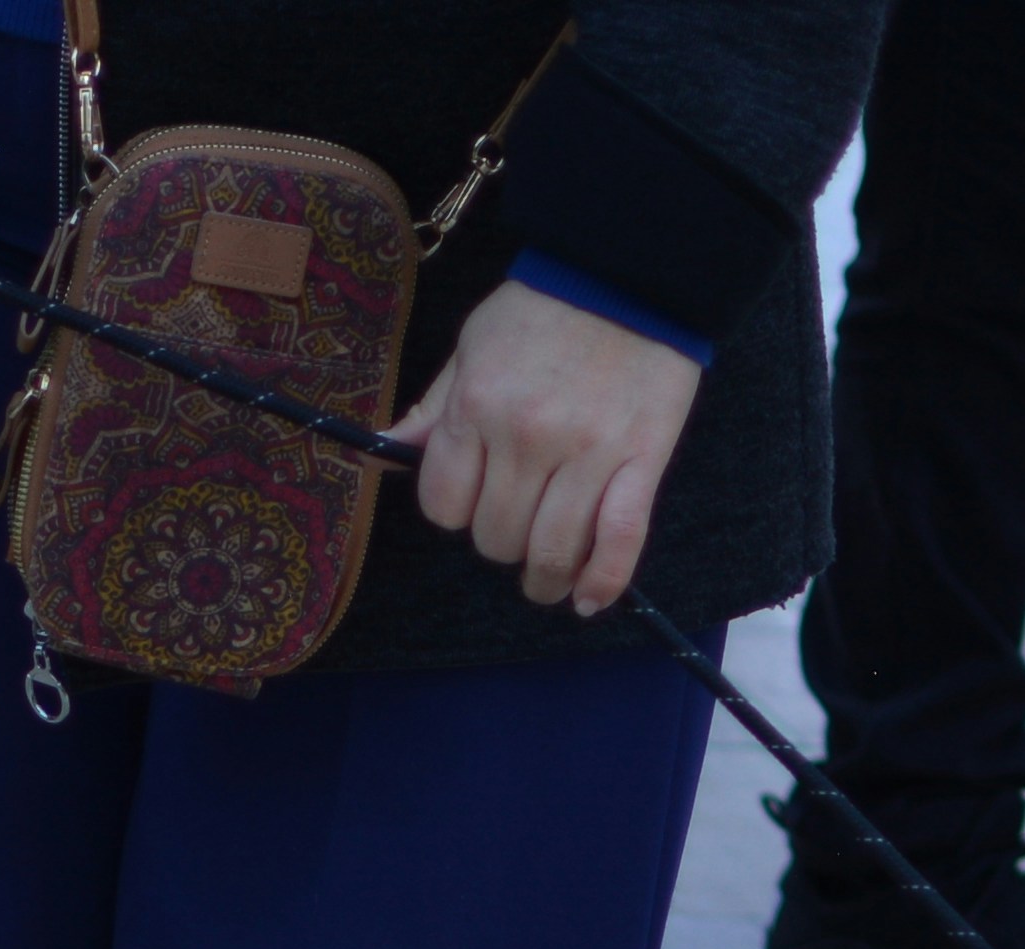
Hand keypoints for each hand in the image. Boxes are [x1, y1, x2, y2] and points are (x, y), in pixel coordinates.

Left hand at [394, 279, 702, 614]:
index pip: (444, 505)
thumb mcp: (472, 346)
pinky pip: (619, 541)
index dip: (455, 512)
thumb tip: (383, 449)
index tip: (473, 501)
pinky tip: (587, 599)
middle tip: (517, 523)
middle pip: (496, 536)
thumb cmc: (544, 308)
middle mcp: (526, 438)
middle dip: (500, 540)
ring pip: (551, 551)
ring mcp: (586, 454)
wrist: (629, 271)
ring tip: (546, 577)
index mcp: (477, 408)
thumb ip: (434, 408)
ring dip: (544, 576)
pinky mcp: (641, 461)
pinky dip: (603, 581)